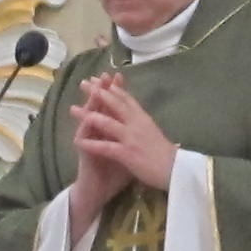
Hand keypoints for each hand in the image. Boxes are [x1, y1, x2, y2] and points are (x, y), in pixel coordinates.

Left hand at [71, 74, 178, 197]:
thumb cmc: (169, 155)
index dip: (113, 88)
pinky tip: (78, 141)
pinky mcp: (127, 153)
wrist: (177, 171)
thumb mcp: (156, 133)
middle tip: (84, 83)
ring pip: (107, 122)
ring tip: (73, 109)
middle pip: (114, 104)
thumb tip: (142, 120)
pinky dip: (91, 144)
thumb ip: (146, 126)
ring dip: (88, 115)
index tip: (101, 80)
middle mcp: (137, 124)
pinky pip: (105, 147)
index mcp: (144, 119)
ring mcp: (131, 138)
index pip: (127, 99)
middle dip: (98, 93)